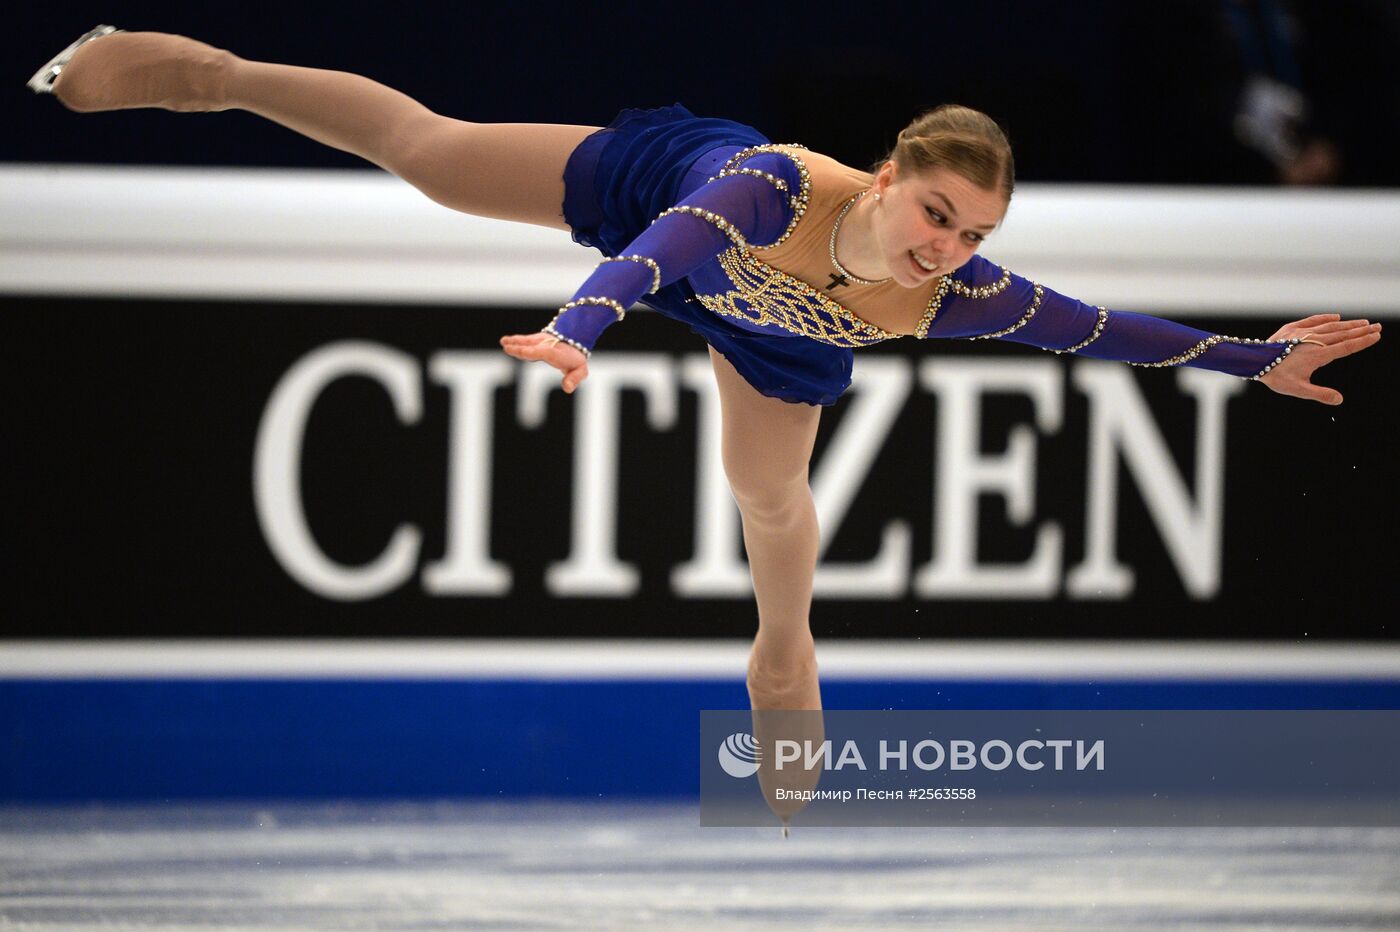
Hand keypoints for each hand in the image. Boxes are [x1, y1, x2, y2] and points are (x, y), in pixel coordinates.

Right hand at [499, 332, 589, 392]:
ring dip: (515, 342)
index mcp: (556, 354)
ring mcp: (541, 341)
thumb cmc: (576, 359)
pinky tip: (504, 341)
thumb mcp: (580, 370)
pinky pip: (524, 340)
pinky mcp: (535, 339)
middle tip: (507, 348)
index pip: (543, 352)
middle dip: (520, 348)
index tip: (521, 352)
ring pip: (527, 341)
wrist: (575, 340)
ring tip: (503, 342)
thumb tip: (567, 388)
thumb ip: (574, 378)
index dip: (532, 352)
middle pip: (532, 347)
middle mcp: (547, 345)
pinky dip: (515, 340)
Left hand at [1259, 313, 1381, 404]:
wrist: (1253, 361)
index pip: (1346, 347)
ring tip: (1364, 322)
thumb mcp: (1298, 389)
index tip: (1377, 336)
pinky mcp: (1291, 328)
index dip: (1362, 342)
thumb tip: (1339, 400)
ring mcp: (1302, 332)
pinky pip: (1312, 320)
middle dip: (1361, 330)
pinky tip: (1336, 317)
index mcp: (1318, 355)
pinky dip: (1326, 318)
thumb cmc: (1276, 377)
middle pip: (1342, 334)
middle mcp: (1313, 341)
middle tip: (1378, 326)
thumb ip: (1320, 394)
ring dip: (1348, 324)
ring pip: (1330, 326)